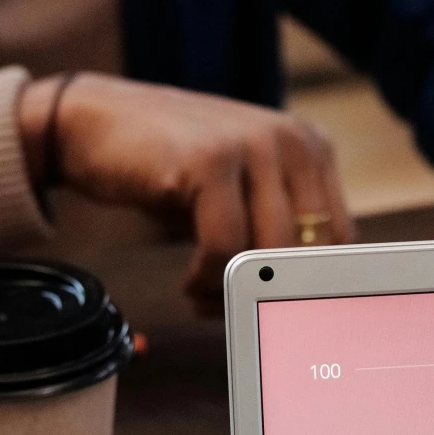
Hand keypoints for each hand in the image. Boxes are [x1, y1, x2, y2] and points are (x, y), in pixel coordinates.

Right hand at [20, 74, 354, 313]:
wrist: (92, 123)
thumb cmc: (171, 172)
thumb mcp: (240, 195)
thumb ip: (277, 230)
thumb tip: (308, 301)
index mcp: (310, 149)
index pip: (341, 240)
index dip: (308, 286)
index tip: (278, 312)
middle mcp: (291, 141)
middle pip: (310, 252)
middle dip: (273, 292)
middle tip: (234, 308)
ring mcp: (253, 145)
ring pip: (271, 253)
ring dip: (237, 291)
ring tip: (205, 294)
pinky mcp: (210, 160)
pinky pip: (226, 247)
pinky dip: (207, 279)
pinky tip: (188, 281)